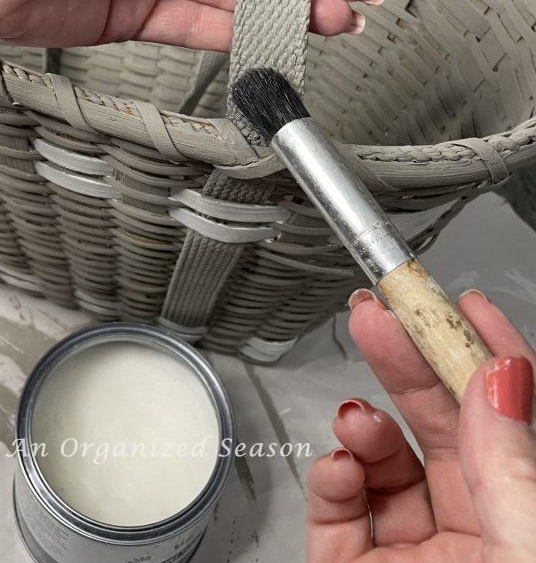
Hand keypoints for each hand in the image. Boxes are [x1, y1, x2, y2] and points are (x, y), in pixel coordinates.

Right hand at [307, 289, 535, 561]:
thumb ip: (510, 468)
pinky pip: (333, 513)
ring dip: (362, 423)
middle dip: (405, 362)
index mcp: (521, 520)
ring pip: (382, 465)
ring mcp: (413, 557)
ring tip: (355, 417)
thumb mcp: (526, 551)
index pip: (504, 417)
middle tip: (378, 316)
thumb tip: (501, 380)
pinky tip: (338, 466)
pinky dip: (326, 478)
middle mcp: (473, 535)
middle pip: (437, 427)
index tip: (462, 305)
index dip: (483, 354)